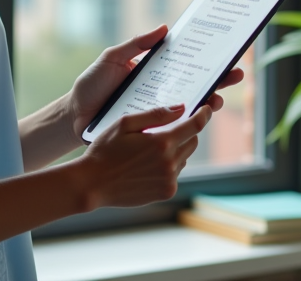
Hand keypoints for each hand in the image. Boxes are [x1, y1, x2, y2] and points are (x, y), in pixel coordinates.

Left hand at [67, 25, 246, 140]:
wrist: (73, 117)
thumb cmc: (91, 85)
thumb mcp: (111, 58)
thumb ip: (135, 43)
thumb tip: (165, 28)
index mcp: (155, 73)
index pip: (187, 64)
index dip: (207, 60)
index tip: (226, 52)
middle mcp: (161, 93)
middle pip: (196, 86)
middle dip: (219, 80)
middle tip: (235, 75)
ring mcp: (157, 113)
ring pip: (190, 109)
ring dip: (207, 104)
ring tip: (217, 100)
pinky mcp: (150, 132)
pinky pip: (173, 129)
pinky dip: (187, 126)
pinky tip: (198, 123)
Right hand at [71, 103, 212, 209]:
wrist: (93, 184)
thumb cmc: (105, 150)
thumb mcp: (125, 123)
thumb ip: (155, 115)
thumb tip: (180, 108)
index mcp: (161, 143)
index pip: (194, 126)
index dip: (204, 115)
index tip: (207, 108)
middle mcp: (169, 163)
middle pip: (192, 141)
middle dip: (187, 131)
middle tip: (171, 126)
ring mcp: (169, 180)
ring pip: (184, 157)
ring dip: (177, 149)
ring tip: (153, 147)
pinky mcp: (166, 192)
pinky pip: (176, 173)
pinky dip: (169, 165)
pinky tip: (149, 163)